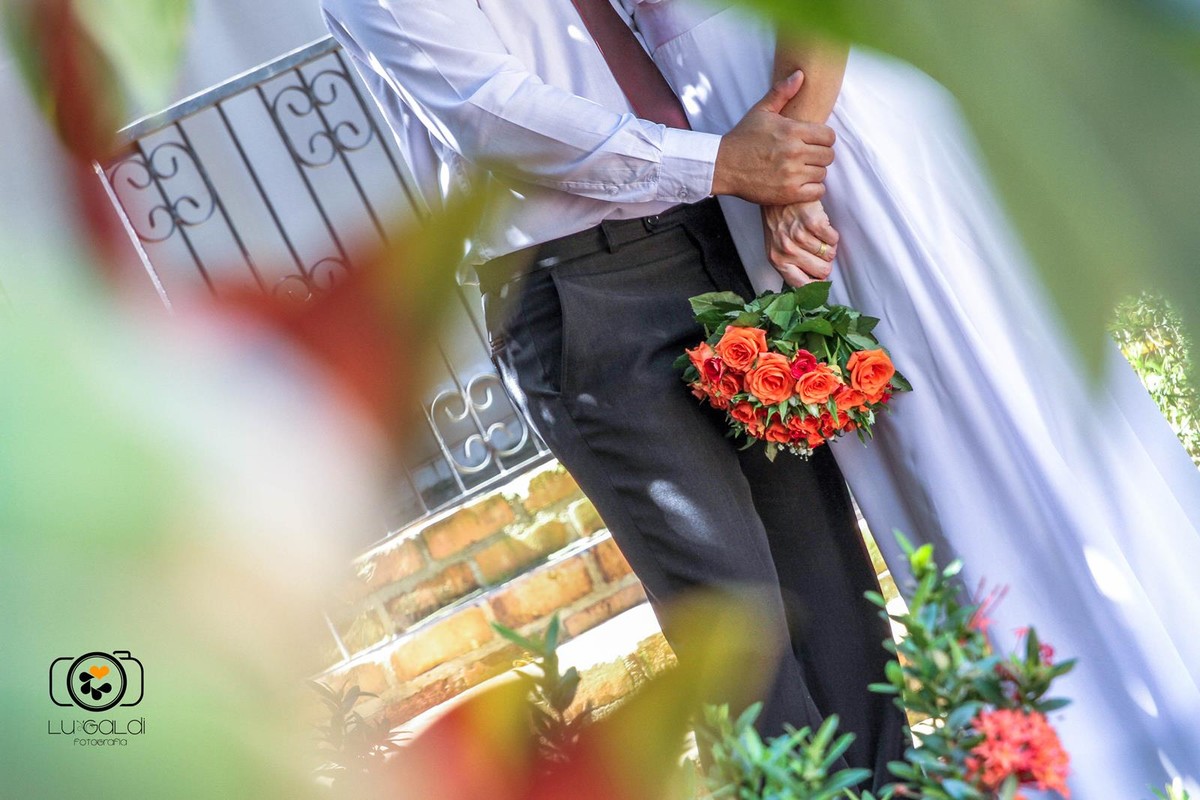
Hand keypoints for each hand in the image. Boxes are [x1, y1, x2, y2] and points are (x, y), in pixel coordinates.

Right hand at [712, 71, 834, 205]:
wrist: (723, 166)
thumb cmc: (742, 138)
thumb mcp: (760, 111)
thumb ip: (782, 92)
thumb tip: (800, 75)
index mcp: (792, 131)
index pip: (829, 136)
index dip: (823, 139)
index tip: (813, 142)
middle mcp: (794, 152)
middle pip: (828, 155)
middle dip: (820, 155)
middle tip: (806, 157)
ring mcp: (792, 174)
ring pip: (822, 173)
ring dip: (814, 172)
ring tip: (801, 170)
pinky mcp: (788, 193)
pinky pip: (816, 191)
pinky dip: (812, 189)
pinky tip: (800, 183)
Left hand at [761, 199, 838, 285]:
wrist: (778, 192)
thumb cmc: (778, 221)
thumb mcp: (776, 248)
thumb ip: (790, 266)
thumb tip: (811, 284)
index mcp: (777, 261)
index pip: (802, 286)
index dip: (816, 284)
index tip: (821, 279)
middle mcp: (787, 251)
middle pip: (823, 271)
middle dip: (825, 262)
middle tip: (819, 250)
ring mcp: (799, 236)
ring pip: (830, 254)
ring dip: (829, 246)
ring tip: (818, 236)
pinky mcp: (812, 222)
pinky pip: (833, 239)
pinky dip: (832, 234)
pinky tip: (823, 228)